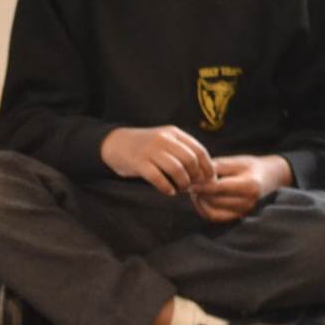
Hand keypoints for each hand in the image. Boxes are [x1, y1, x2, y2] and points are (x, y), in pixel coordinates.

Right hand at [99, 126, 214, 194]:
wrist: (114, 143)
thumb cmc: (144, 147)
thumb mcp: (165, 142)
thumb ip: (181, 151)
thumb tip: (203, 172)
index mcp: (174, 133)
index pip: (199, 150)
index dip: (207, 167)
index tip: (209, 179)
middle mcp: (164, 139)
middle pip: (190, 160)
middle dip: (195, 177)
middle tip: (192, 186)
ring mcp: (150, 150)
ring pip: (176, 169)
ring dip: (182, 183)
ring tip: (180, 189)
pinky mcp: (138, 162)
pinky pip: (158, 177)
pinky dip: (166, 187)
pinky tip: (168, 192)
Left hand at [190, 154, 291, 222]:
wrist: (272, 179)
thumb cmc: (252, 167)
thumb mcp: (237, 161)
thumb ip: (217, 167)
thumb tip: (195, 174)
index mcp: (250, 186)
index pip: (219, 188)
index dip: (201, 185)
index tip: (189, 181)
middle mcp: (248, 203)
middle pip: (213, 201)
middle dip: (199, 193)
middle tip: (190, 184)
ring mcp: (244, 213)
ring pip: (212, 212)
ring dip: (200, 202)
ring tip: (196, 190)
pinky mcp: (238, 219)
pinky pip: (215, 217)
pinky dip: (204, 209)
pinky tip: (202, 199)